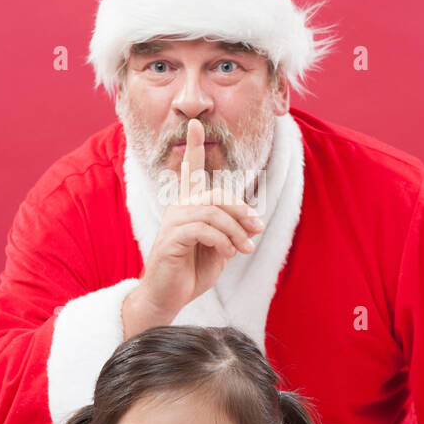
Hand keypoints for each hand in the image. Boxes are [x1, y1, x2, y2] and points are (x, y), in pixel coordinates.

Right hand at [130, 118, 264, 320]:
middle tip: (257, 229)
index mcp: (188, 208)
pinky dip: (222, 240)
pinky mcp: (170, 239)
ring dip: (235, 231)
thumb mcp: (219, 250)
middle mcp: (178, 209)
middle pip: (215, 195)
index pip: (191, 172)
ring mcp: (172, 223)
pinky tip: (228, 254)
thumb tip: (250, 223)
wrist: (167, 300)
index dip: (193, 147)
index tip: (194, 123)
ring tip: (245, 249)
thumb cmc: (191, 274)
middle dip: (241, 210)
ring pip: (212, 212)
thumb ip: (230, 232)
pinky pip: (203, 229)